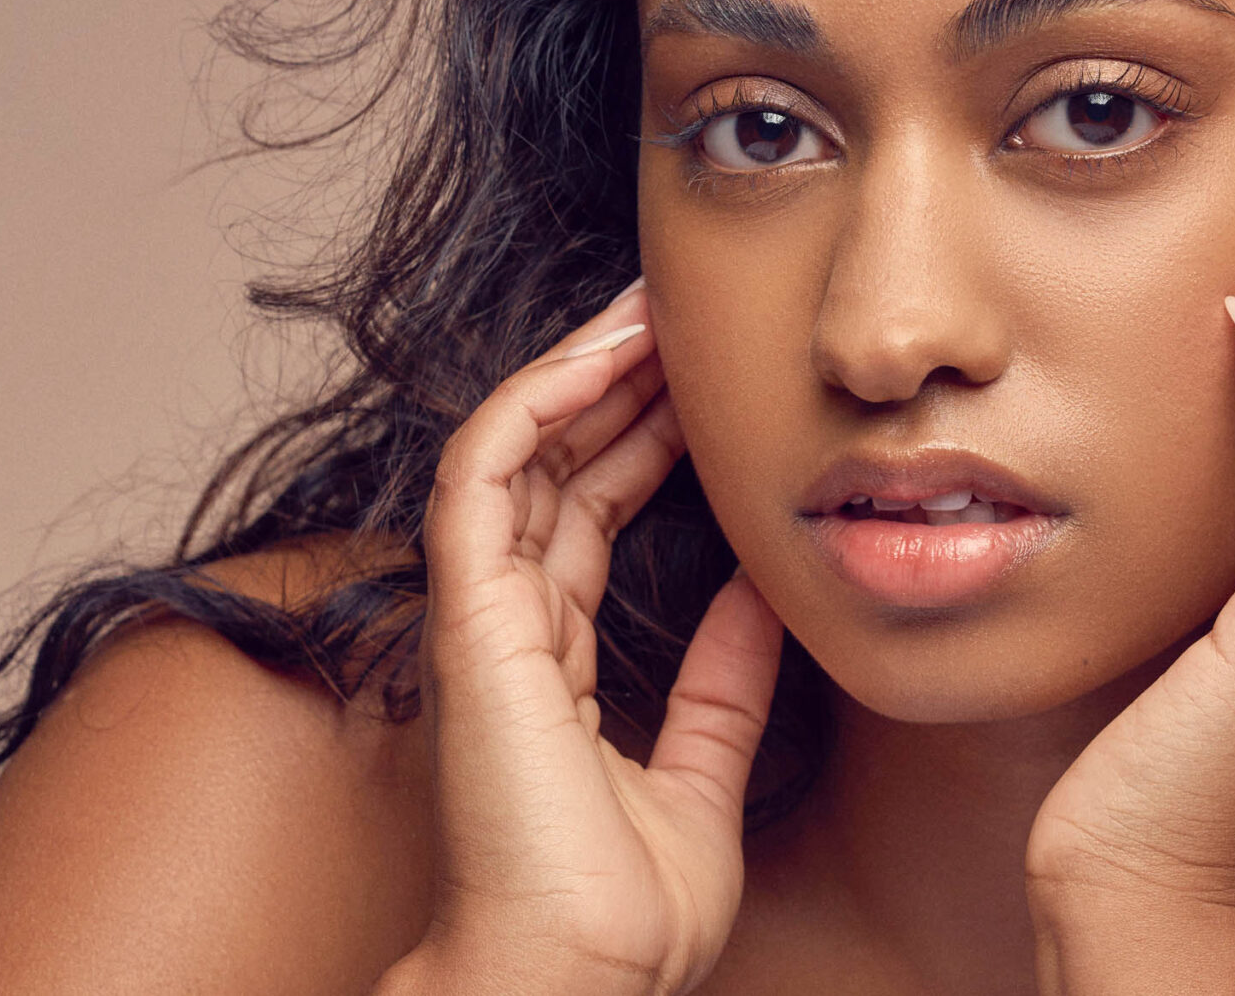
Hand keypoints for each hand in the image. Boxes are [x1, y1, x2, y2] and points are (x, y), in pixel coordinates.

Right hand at [386, 283, 784, 995]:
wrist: (576, 986)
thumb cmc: (621, 917)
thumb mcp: (704, 776)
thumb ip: (722, 688)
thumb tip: (762, 601)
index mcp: (554, 664)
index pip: (586, 514)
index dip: (638, 437)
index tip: (700, 380)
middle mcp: (510, 630)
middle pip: (552, 469)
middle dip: (612, 381)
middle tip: (676, 310)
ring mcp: (484, 622)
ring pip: (515, 453)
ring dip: (577, 370)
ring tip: (646, 307)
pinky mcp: (473, 623)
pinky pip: (483, 480)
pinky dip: (533, 404)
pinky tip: (595, 356)